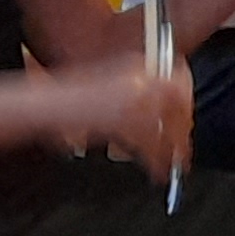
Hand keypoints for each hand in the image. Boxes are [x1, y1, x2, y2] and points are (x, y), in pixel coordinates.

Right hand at [50, 54, 193, 181]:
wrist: (47, 104)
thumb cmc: (69, 95)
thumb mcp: (109, 78)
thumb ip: (138, 86)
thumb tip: (161, 103)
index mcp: (137, 63)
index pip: (179, 78)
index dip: (186, 99)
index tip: (188, 114)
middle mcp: (139, 79)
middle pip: (178, 104)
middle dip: (183, 126)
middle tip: (184, 144)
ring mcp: (132, 101)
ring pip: (167, 127)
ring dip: (174, 149)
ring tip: (175, 163)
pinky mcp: (123, 124)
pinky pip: (150, 147)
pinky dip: (157, 163)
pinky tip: (158, 172)